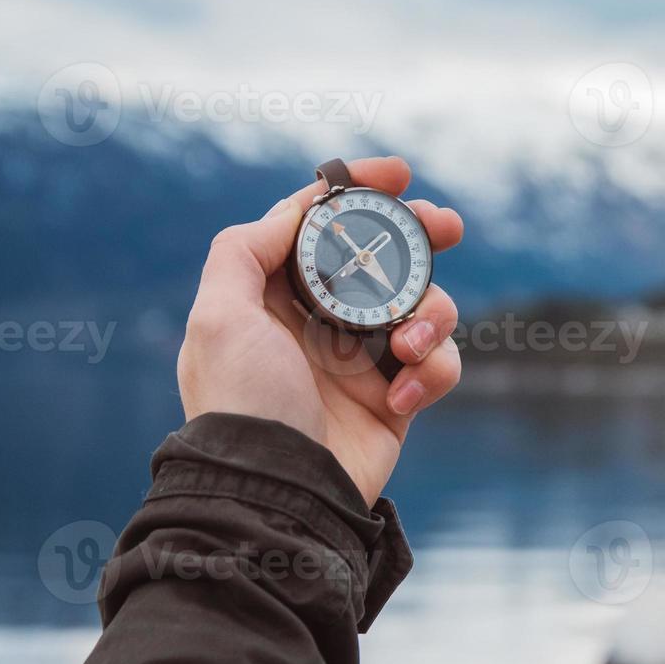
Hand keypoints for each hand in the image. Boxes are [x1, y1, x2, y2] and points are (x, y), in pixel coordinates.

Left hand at [177, 156, 464, 505]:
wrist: (279, 492)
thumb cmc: (242, 404)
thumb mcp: (217, 317)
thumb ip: (245, 250)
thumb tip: (296, 210)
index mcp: (276, 296)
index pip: (321, 226)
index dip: (360, 191)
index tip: (399, 171)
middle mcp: (322, 322)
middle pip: (386, 258)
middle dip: (420, 237)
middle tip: (447, 225)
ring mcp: (363, 360)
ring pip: (424, 306)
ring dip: (431, 314)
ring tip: (407, 346)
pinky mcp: (398, 399)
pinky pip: (438, 364)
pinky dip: (431, 371)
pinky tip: (401, 396)